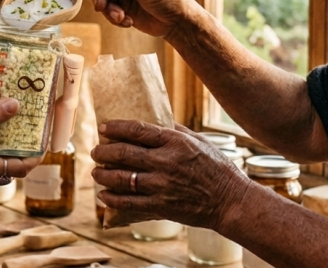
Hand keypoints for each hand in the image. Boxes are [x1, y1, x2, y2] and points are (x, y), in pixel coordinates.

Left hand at [91, 120, 249, 229]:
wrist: (231, 201)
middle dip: (103, 151)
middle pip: (123, 153)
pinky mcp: (161, 206)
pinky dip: (112, 199)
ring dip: (102, 174)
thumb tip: (156, 121)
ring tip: (96, 172)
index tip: (103, 127)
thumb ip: (176, 131)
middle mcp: (165, 162)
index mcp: (175, 142)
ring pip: (121, 178)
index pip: (137, 130)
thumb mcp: (200, 141)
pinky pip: (129, 202)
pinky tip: (104, 195)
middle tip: (96, 151)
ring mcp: (162, 185)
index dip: (115, 127)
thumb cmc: (218, 169)